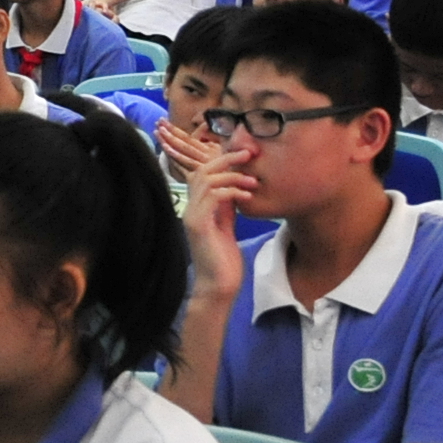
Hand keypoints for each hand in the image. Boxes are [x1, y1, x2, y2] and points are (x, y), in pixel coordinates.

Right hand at [169, 129, 259, 305]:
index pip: (203, 173)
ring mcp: (192, 216)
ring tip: (253, 182)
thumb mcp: (226, 227)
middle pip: (202, 170)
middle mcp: (190, 208)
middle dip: (226, 159)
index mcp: (197, 207)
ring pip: (206, 180)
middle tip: (249, 154)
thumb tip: (235, 187)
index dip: (221, 160)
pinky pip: (213, 197)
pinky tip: (247, 197)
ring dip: (232, 176)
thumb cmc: (224, 261)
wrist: (218, 287)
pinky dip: (231, 192)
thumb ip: (226, 207)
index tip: (245, 155)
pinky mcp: (199, 225)